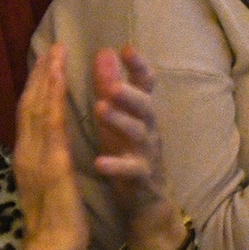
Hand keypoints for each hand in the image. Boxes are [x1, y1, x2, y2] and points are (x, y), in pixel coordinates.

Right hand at [11, 45, 90, 249]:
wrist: (50, 249)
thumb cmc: (54, 222)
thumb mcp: (47, 185)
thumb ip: (45, 162)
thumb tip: (48, 145)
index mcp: (27, 156)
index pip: (29, 114)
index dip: (36, 87)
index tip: (46, 63)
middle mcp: (26, 152)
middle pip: (29, 105)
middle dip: (40, 74)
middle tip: (51, 47)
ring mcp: (36, 157)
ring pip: (37, 109)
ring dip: (46, 78)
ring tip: (56, 53)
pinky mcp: (51, 165)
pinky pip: (51, 126)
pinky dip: (53, 100)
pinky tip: (59, 81)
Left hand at [91, 46, 187, 249]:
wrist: (146, 201)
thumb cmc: (127, 151)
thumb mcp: (118, 116)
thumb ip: (111, 85)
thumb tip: (104, 51)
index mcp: (142, 112)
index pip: (145, 83)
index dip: (139, 65)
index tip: (126, 48)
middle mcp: (149, 128)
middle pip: (146, 106)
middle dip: (131, 93)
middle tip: (113, 84)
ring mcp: (147, 153)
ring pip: (139, 134)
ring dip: (120, 120)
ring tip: (101, 109)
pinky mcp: (141, 178)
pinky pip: (131, 170)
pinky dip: (116, 166)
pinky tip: (100, 161)